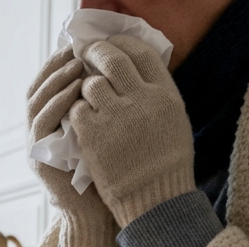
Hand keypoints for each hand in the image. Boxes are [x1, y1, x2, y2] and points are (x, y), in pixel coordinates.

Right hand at [27, 48, 118, 246]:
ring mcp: (35, 147)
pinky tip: (77, 91)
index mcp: (50, 127)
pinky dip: (58, 104)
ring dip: (56, 81)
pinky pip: (43, 124)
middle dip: (54, 68)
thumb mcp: (101, 133)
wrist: (100, 214)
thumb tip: (108, 76)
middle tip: (75, 51)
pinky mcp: (39, 159)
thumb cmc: (108, 174)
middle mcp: (37, 135)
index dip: (57, 66)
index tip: (77, 47)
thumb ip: (96, 110)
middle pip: (35, 91)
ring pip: (35, 104)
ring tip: (77, 65)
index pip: (46, 88)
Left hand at [70, 34, 195, 227]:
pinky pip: (77, 109)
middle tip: (86, 55)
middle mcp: (142, 100)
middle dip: (95, 54)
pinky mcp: (93, 135)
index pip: (142, 52)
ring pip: (90, 84)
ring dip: (84, 88)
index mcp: (165, 95)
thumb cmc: (165, 164)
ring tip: (85, 97)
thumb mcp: (173, 122)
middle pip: (112, 59)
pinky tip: (80, 121)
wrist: (154, 200)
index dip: (122, 44)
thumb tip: (134, 72)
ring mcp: (116, 116)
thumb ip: (155, 95)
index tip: (111, 44)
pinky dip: (76, 112)